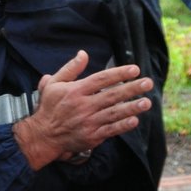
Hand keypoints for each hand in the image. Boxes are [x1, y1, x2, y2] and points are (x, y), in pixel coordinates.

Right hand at [11, 51, 152, 168]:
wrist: (43, 135)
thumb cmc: (49, 107)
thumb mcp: (53, 84)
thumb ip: (70, 69)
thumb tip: (83, 53)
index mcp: (75, 91)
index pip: (101, 79)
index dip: (119, 74)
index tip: (134, 69)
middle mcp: (83, 106)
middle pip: (112, 95)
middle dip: (132, 89)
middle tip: (148, 83)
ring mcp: (89, 122)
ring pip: (114, 113)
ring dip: (132, 107)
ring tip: (147, 102)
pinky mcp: (92, 136)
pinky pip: (110, 130)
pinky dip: (123, 125)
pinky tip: (135, 120)